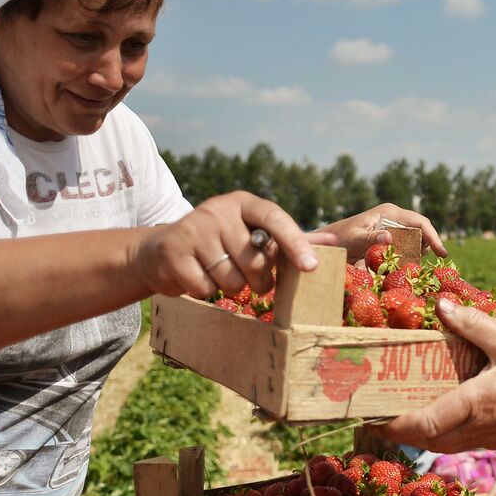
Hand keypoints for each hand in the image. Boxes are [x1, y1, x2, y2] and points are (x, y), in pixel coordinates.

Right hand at [133, 191, 334, 298]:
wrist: (162, 251)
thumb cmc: (220, 245)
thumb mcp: (252, 235)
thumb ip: (290, 240)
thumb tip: (333, 242)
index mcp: (243, 204)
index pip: (276, 219)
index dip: (295, 243)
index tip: (311, 267)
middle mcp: (218, 210)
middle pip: (255, 262)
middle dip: (256, 280)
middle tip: (246, 276)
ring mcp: (193, 229)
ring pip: (230, 280)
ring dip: (229, 288)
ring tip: (217, 274)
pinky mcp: (173, 252)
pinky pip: (204, 288)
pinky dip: (204, 292)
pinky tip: (197, 278)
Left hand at [314, 204, 448, 262]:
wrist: (329, 241)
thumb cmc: (339, 239)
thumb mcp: (354, 240)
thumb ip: (370, 239)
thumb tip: (390, 237)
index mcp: (389, 212)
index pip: (420, 222)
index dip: (433, 237)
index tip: (442, 254)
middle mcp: (394, 216)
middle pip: (422, 230)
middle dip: (427, 245)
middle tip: (425, 263)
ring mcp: (393, 225)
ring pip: (416, 239)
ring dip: (417, 252)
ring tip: (410, 266)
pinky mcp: (391, 236)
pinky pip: (407, 245)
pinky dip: (408, 256)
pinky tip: (402, 266)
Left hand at [376, 298, 495, 451]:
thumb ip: (473, 324)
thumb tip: (441, 306)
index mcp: (475, 403)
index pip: (425, 424)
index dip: (395, 425)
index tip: (372, 418)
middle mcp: (477, 428)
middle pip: (426, 441)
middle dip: (398, 432)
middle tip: (375, 413)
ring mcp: (487, 438)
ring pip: (442, 445)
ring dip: (418, 435)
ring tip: (397, 414)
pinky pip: (458, 443)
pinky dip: (438, 434)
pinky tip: (434, 413)